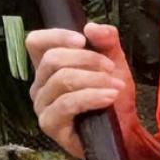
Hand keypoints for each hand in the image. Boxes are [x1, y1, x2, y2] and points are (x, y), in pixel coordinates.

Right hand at [25, 22, 136, 157]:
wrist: (124, 132)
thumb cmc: (112, 98)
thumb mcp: (114, 63)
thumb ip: (106, 42)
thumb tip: (91, 26)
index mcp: (48, 68)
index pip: (36, 43)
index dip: (56, 36)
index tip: (82, 40)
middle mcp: (39, 86)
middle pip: (52, 59)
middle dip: (87, 59)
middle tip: (111, 69)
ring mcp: (42, 106)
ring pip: (62, 80)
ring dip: (94, 80)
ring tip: (116, 87)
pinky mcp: (50, 124)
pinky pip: (67, 103)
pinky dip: (92, 97)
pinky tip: (109, 97)